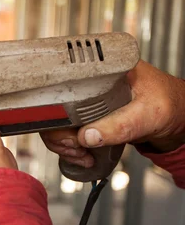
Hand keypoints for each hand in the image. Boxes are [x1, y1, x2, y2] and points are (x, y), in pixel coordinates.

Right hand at [41, 60, 184, 167]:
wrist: (177, 118)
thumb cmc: (171, 104)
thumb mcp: (149, 114)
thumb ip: (121, 125)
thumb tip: (87, 135)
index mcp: (103, 70)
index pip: (65, 85)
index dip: (58, 110)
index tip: (71, 132)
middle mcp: (89, 83)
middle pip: (53, 107)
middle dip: (59, 134)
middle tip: (76, 148)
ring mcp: (86, 100)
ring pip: (55, 122)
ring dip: (62, 144)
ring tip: (81, 154)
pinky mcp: (86, 115)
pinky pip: (64, 131)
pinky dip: (68, 146)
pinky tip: (82, 153)